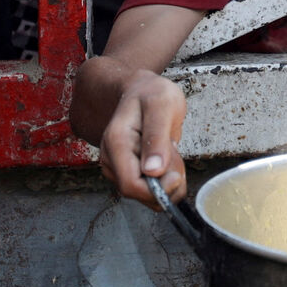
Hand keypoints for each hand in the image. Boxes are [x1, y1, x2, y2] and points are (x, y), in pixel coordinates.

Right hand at [98, 69, 187, 209]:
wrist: (142, 90)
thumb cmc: (151, 94)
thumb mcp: (162, 106)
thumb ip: (157, 138)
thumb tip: (153, 171)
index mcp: (117, 143)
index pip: (131, 186)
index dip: (157, 189)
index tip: (176, 174)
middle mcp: (111, 159)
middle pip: (140, 194)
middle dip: (166, 183)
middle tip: (174, 152)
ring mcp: (118, 167)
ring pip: (148, 195)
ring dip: (168, 180)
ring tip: (170, 149)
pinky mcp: (128, 172)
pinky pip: (151, 190)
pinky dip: (166, 179)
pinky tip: (167, 158)